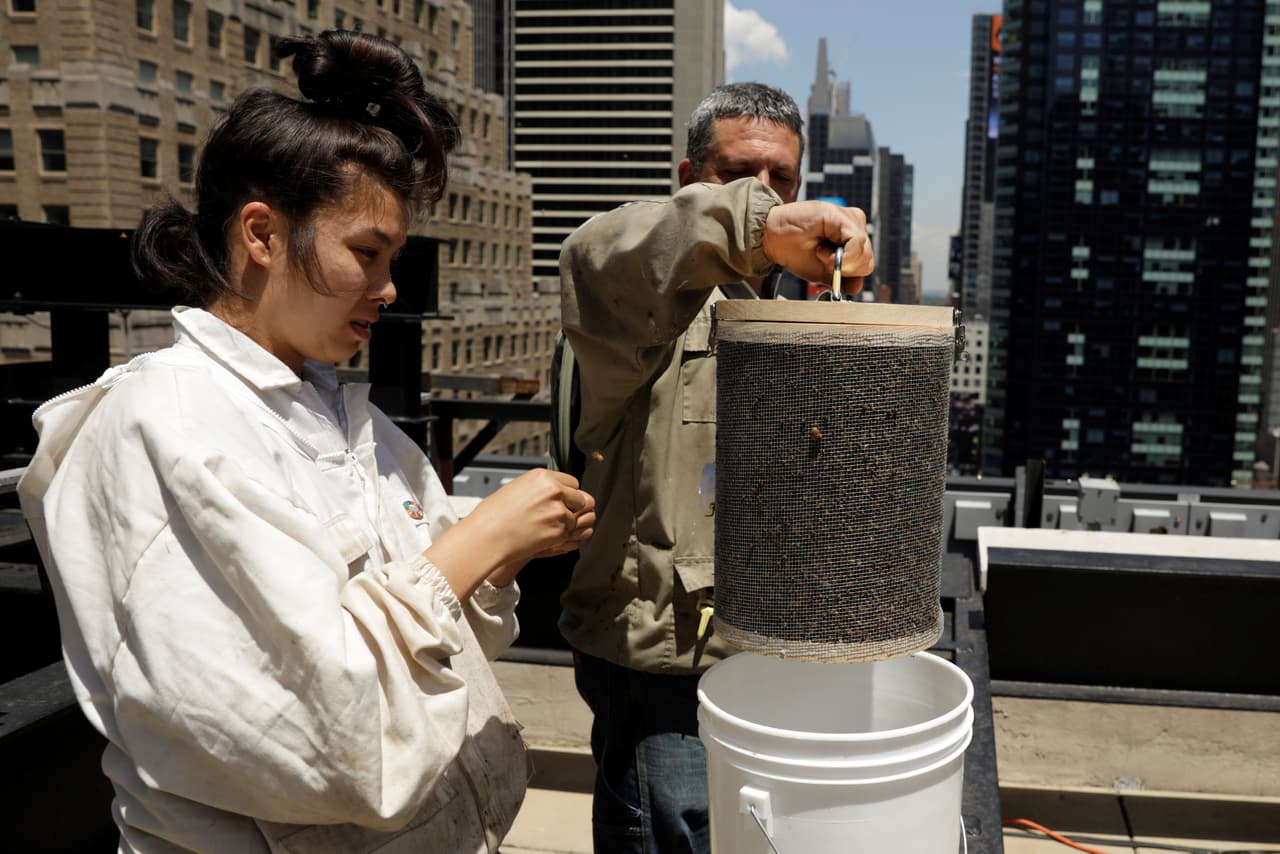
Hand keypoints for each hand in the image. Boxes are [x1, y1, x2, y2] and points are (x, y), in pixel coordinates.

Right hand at [427, 469, 594, 599]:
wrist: (487, 536)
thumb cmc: (496, 514)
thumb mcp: (519, 488)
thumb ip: (542, 487)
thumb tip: (560, 490)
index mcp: (543, 476)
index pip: (573, 482)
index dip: (567, 494)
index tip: (560, 501)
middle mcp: (554, 491)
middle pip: (581, 499)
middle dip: (572, 508)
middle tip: (555, 516)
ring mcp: (558, 511)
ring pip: (576, 518)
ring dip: (565, 524)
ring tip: (542, 527)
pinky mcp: (559, 531)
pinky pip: (569, 533)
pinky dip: (560, 537)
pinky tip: (541, 535)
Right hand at [761, 201, 874, 294]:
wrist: (771, 236)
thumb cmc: (794, 251)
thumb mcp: (821, 273)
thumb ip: (841, 279)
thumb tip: (857, 286)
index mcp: (852, 240)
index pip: (864, 265)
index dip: (847, 274)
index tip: (826, 268)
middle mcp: (856, 227)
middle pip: (868, 261)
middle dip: (845, 268)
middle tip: (822, 258)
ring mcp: (852, 220)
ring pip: (865, 253)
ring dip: (840, 260)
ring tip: (819, 250)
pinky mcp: (845, 216)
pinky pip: (858, 243)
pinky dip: (841, 254)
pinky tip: (822, 249)